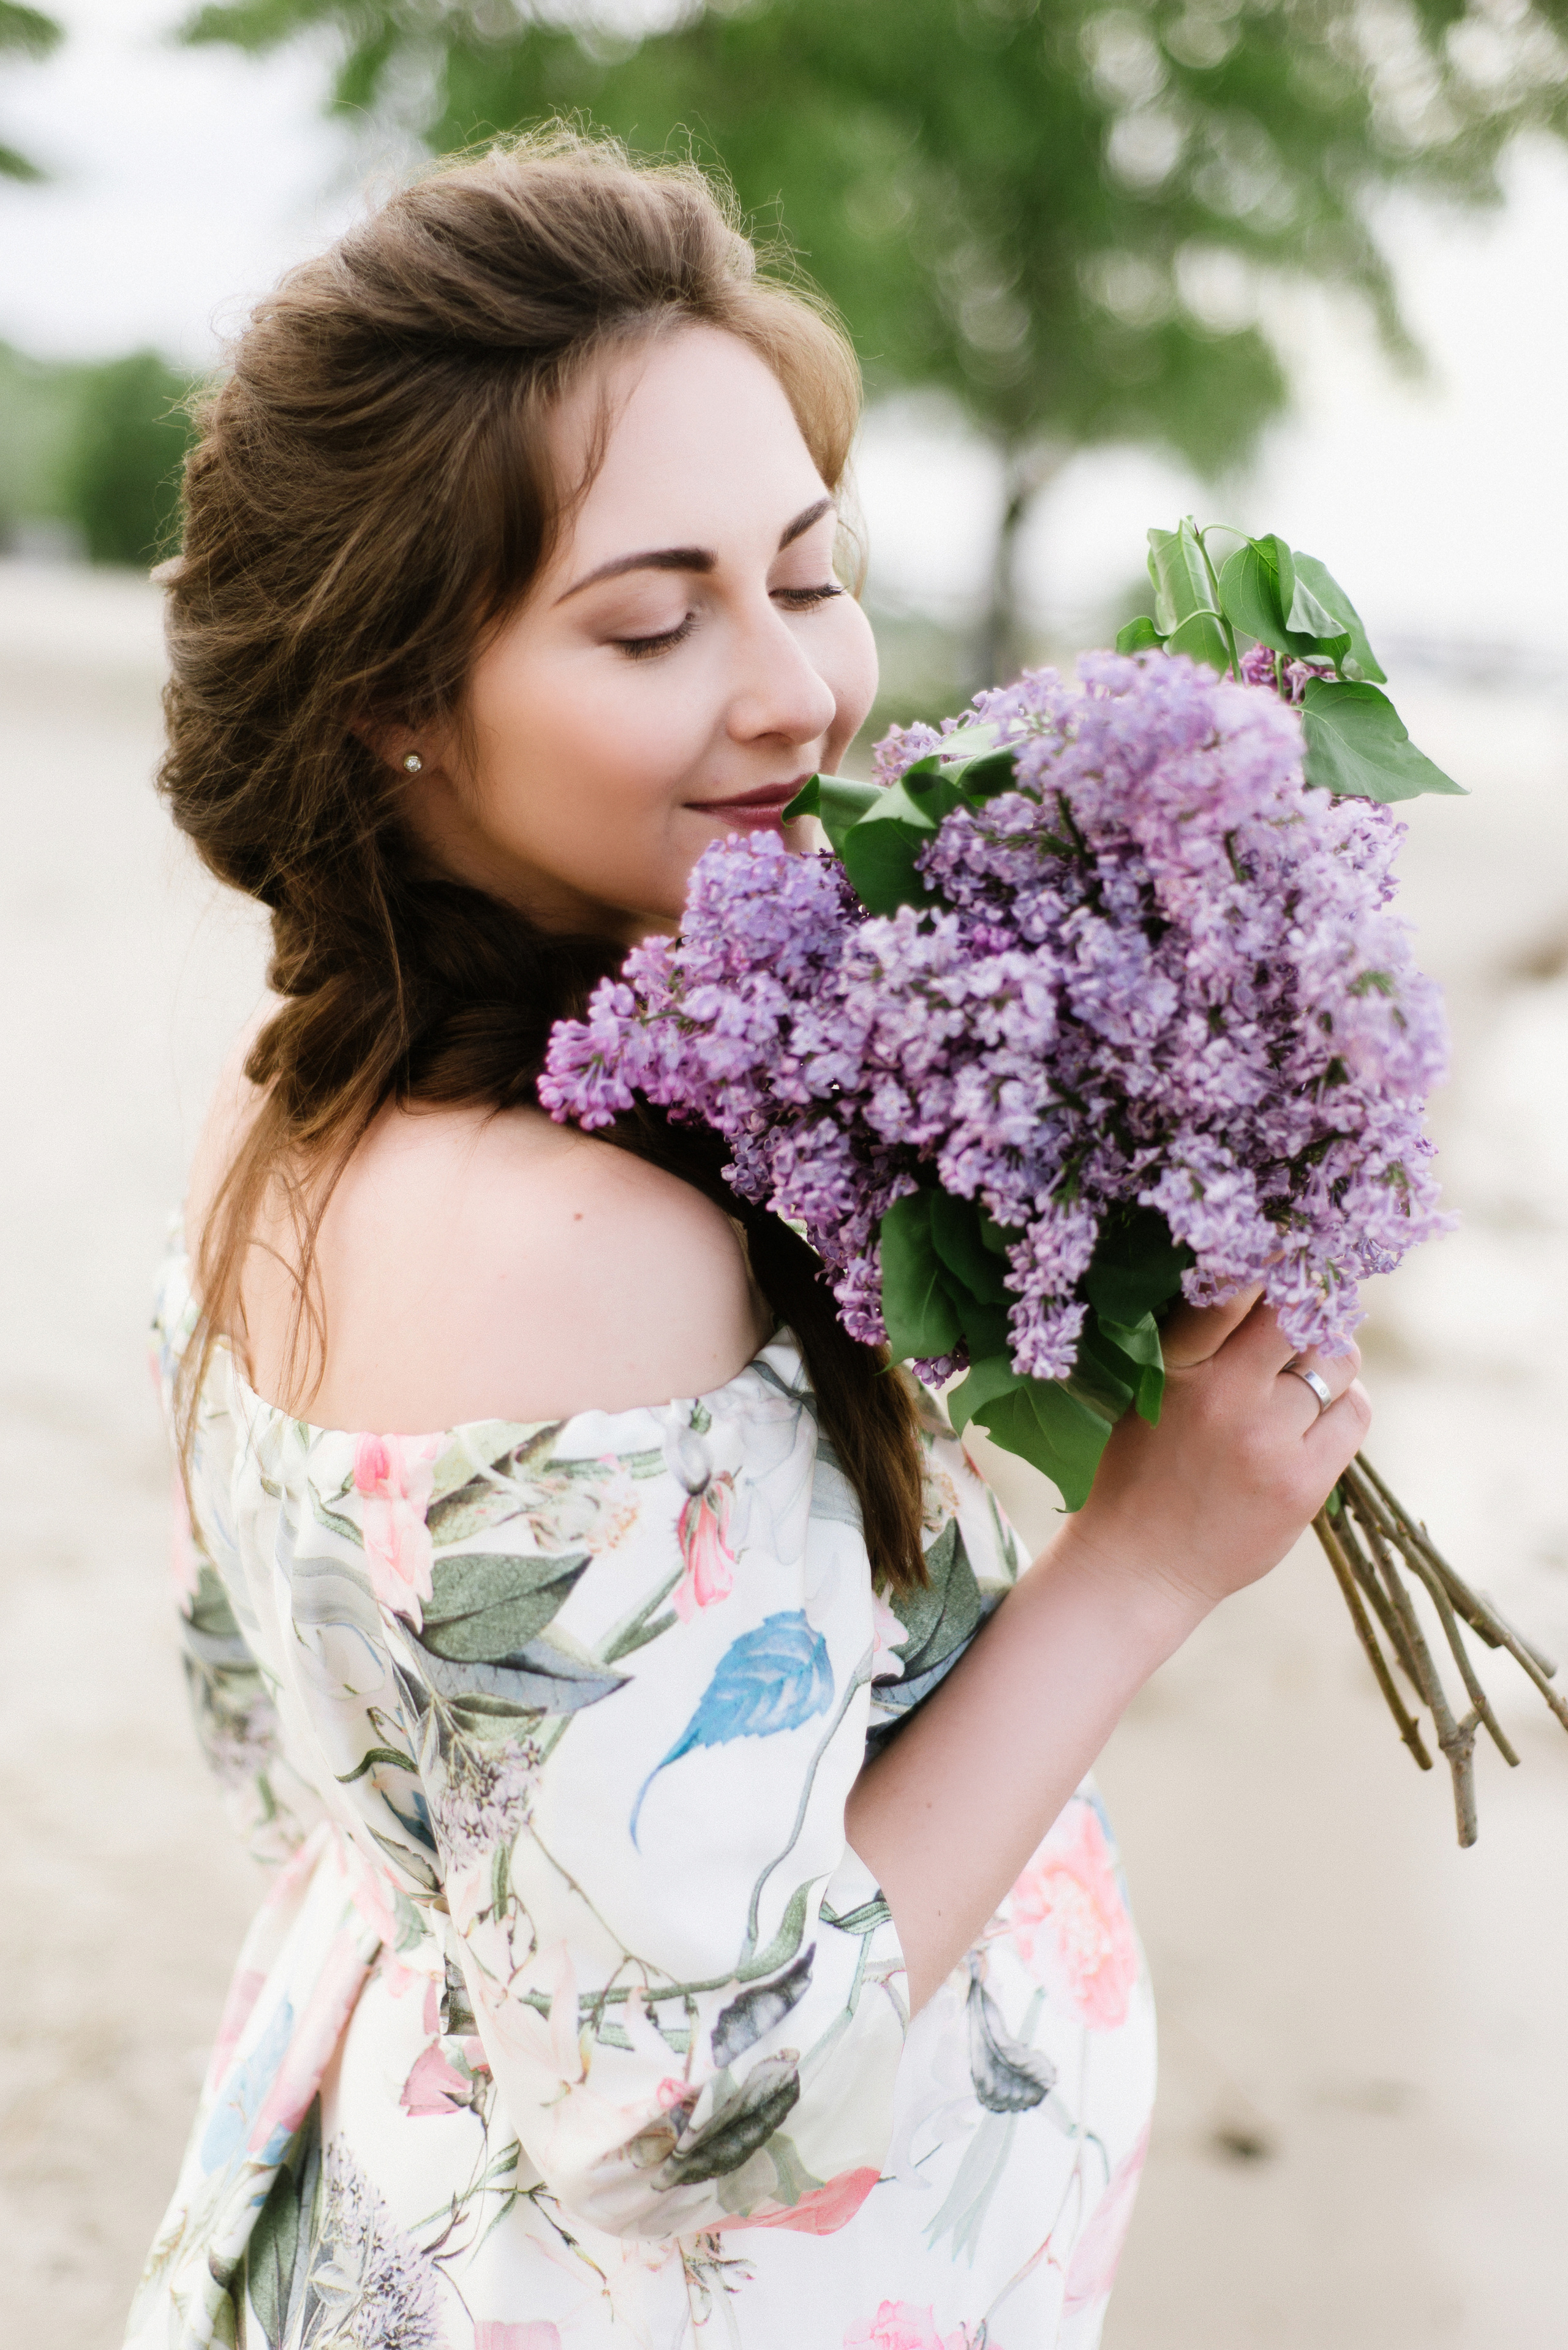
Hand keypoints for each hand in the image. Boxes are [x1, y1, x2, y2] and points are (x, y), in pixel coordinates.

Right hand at [1061, 1287, 1371, 1620]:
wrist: (1141, 1566)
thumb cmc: (1141, 1470)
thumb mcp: (1150, 1393)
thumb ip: (1197, 1345)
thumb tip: (1262, 1284)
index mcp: (1176, 1369)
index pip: (1232, 1291)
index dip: (1269, 1260)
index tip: (1286, 1247)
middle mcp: (1225, 1398)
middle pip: (1299, 1317)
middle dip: (1311, 1306)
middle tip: (1312, 1309)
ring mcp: (1268, 1442)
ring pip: (1337, 1363)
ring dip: (1334, 1357)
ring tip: (1316, 1369)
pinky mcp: (1304, 1484)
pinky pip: (1355, 1414)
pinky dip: (1348, 1403)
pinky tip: (1324, 1413)